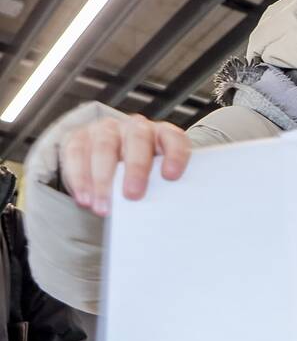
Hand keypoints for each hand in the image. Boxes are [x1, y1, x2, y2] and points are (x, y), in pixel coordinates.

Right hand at [59, 114, 190, 215]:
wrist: (111, 163)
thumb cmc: (143, 176)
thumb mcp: (157, 179)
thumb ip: (162, 188)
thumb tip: (164, 213)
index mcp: (163, 135)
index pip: (174, 139)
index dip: (174, 155)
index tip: (171, 176)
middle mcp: (136, 127)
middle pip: (137, 141)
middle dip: (136, 169)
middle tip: (133, 195)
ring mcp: (107, 130)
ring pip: (104, 148)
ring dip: (103, 180)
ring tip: (103, 207)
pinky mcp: (80, 137)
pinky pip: (77, 154)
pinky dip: (79, 179)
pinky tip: (84, 199)